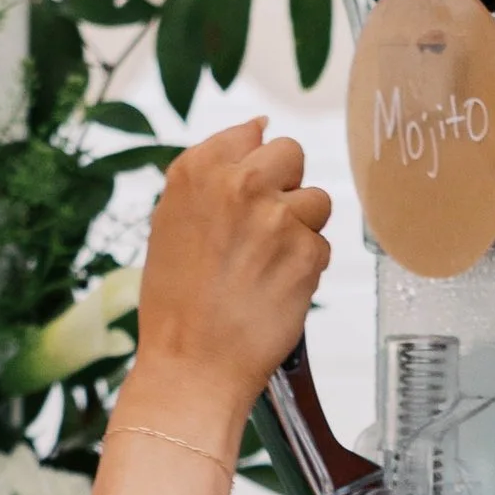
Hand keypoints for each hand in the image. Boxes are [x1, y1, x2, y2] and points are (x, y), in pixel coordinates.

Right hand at [125, 119, 330, 426]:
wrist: (191, 367)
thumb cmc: (176, 304)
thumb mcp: (171, 222)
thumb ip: (212, 173)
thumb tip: (259, 128)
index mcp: (196, 171)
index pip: (249, 134)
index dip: (252, 169)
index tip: (245, 198)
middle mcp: (237, 185)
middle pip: (291, 154)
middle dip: (285, 188)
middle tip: (261, 232)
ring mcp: (276, 218)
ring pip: (316, 201)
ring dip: (300, 231)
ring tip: (265, 268)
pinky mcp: (307, 253)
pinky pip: (322, 246)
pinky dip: (306, 269)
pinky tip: (275, 291)